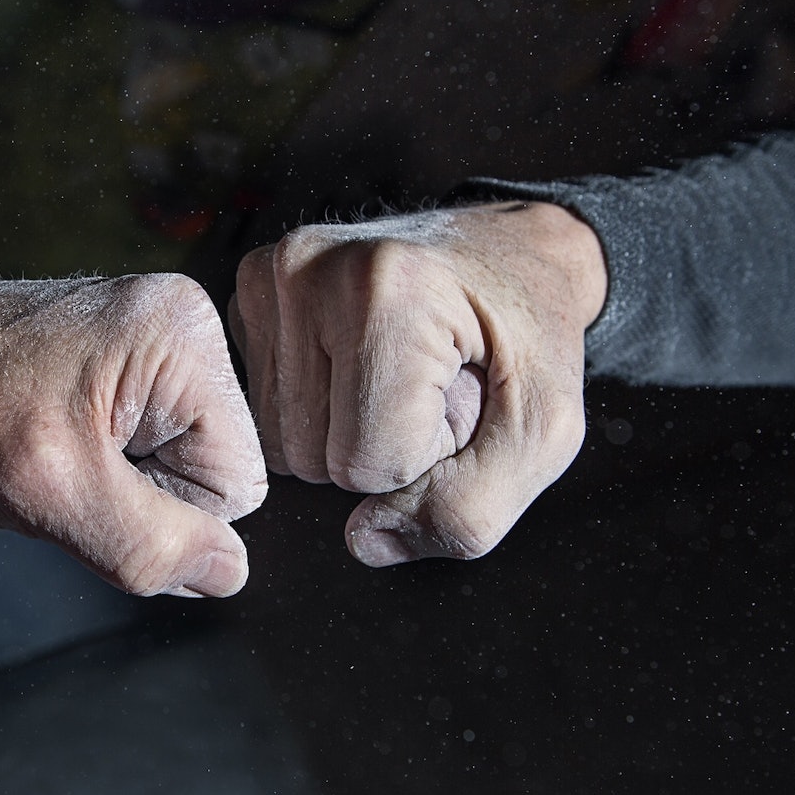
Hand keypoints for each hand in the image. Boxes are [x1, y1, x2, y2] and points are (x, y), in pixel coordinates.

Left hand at [0, 275, 267, 596]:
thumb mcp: (49, 494)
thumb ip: (151, 544)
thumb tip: (227, 571)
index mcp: (181, 338)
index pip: (240, 484)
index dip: (163, 517)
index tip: (83, 483)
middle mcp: (178, 326)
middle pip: (213, 475)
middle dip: (136, 501)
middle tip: (58, 468)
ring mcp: (149, 341)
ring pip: (176, 471)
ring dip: (112, 489)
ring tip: (46, 451)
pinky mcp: (121, 360)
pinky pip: (144, 449)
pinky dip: (97, 468)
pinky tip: (47, 443)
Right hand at [230, 202, 606, 565]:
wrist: (514, 255)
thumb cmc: (533, 336)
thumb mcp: (542, 434)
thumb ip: (468, 508)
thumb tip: (364, 540)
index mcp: (390, 293)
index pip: (362, 464)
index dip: (424, 459)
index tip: (457, 401)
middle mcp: (312, 270)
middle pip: (310, 457)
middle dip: (377, 446)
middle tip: (428, 388)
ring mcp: (274, 274)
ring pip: (277, 439)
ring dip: (342, 428)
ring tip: (396, 373)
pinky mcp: (252, 286)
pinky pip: (261, 406)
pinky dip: (312, 403)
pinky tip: (354, 360)